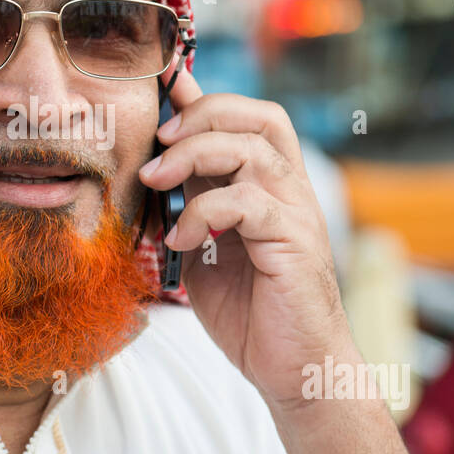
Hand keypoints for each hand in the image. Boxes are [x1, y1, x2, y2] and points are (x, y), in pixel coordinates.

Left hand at [139, 67, 353, 412]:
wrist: (295, 371)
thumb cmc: (251, 314)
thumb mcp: (205, 249)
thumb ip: (191, 206)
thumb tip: (158, 168)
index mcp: (270, 186)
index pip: (246, 121)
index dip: (203, 97)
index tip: (163, 82)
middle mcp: (290, 189)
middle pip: (258, 117)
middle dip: (201, 116)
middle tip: (157, 141)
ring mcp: (297, 212)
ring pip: (252, 149)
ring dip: (194, 155)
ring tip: (156, 183)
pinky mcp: (295, 241)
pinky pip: (249, 202)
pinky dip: (205, 212)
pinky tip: (181, 238)